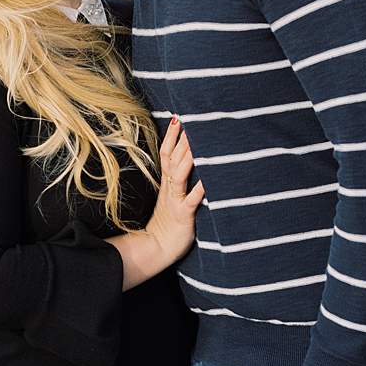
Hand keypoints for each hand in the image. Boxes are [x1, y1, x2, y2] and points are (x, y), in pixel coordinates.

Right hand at [146, 117, 203, 264]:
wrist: (157, 247)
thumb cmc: (167, 223)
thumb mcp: (169, 198)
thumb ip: (176, 181)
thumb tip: (184, 163)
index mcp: (167, 183)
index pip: (166, 154)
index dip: (170, 136)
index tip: (177, 118)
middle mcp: (170, 188)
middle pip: (173, 159)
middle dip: (181, 140)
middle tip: (189, 120)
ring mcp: (176, 201)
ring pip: (180, 174)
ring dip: (187, 157)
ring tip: (195, 141)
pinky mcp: (183, 215)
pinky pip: (192, 200)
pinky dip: (200, 189)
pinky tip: (208, 180)